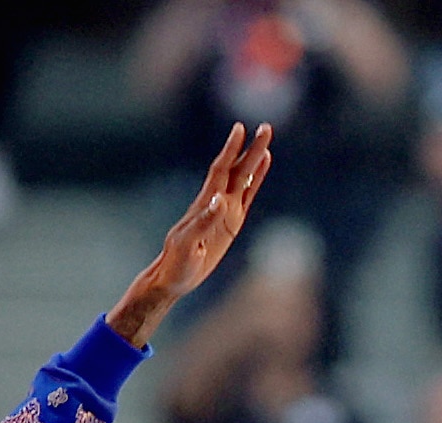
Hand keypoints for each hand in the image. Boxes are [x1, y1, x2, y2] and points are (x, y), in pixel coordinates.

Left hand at [106, 123, 272, 347]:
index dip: (230, 151)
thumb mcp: (188, 244)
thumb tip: (220, 199)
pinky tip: (264, 164)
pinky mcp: (232, 222)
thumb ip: (204, 222)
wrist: (173, 277)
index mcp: (205, 204)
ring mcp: (225, 211)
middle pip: (237, 170)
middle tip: (266, 127)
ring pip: (244, 179)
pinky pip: (247, 196)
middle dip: (251, 149)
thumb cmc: (176, 263)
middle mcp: (217, 202)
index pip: (220, 171)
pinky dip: (256, 179)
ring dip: (255, 160)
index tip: (239, 129)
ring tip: (267, 140)